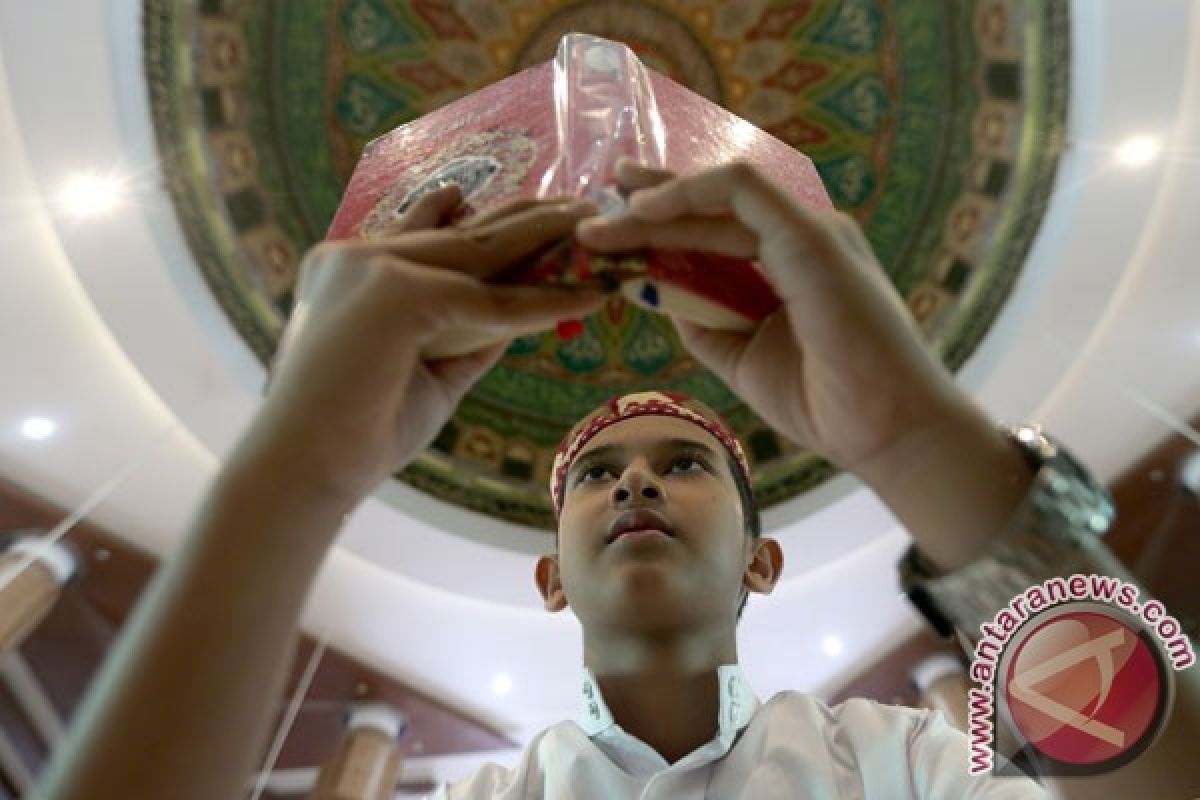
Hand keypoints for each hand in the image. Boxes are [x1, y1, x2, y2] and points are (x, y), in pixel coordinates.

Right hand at [250, 187, 606, 506]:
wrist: (302, 471)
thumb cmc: (356, 433)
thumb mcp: (424, 370)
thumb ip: (464, 334)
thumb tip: (520, 312)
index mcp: (347, 267)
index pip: (425, 230)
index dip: (477, 217)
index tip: (521, 206)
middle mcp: (356, 255)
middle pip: (460, 232)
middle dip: (524, 220)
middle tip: (576, 207)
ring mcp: (372, 266)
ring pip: (480, 251)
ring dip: (544, 238)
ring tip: (594, 228)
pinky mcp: (396, 292)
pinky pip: (487, 300)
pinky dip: (542, 301)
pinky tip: (587, 295)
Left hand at [576, 159, 972, 482]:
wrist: (887, 433)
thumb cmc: (826, 403)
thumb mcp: (742, 357)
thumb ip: (702, 320)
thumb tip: (654, 290)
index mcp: (794, 262)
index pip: (720, 228)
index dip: (664, 221)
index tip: (613, 228)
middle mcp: (803, 237)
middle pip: (712, 207)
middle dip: (647, 204)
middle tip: (592, 210)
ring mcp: (810, 231)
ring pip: (717, 197)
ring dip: (653, 206)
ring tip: (600, 224)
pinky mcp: (810, 235)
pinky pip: (739, 191)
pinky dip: (687, 194)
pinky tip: (643, 211)